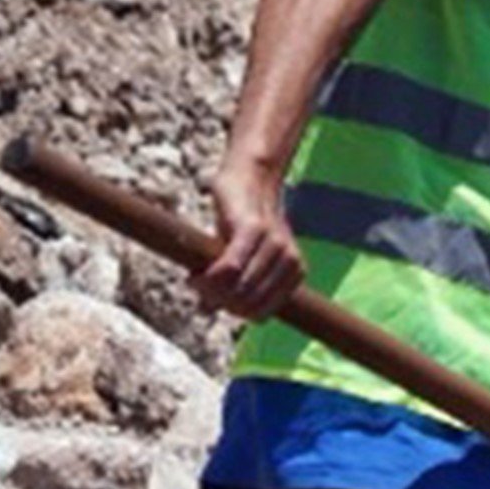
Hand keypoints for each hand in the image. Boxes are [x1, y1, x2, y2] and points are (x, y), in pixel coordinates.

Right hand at [193, 156, 303, 316]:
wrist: (252, 174)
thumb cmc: (243, 220)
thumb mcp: (243, 256)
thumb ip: (232, 284)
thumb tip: (204, 312)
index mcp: (293, 273)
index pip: (260, 314)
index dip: (232, 313)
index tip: (212, 301)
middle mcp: (289, 261)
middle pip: (247, 305)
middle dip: (219, 303)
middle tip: (199, 289)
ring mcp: (274, 245)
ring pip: (238, 291)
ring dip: (210, 291)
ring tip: (196, 280)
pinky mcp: (253, 230)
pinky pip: (230, 268)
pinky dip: (210, 277)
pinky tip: (197, 274)